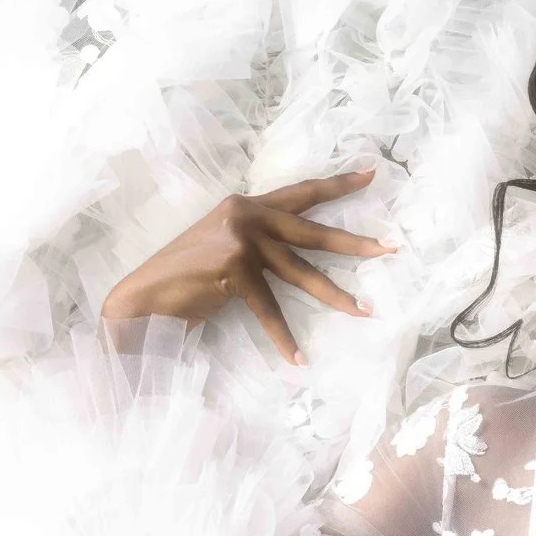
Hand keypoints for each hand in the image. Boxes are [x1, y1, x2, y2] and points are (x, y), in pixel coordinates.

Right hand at [101, 170, 396, 364]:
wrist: (145, 297)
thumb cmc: (186, 277)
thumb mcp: (224, 245)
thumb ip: (258, 239)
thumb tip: (300, 249)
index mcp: (246, 205)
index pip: (300, 193)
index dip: (337, 186)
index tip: (371, 177)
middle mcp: (246, 214)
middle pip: (312, 230)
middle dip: (354, 242)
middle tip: (390, 248)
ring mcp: (241, 239)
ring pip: (301, 272)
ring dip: (336, 296)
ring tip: (366, 310)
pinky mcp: (236, 268)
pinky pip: (270, 309)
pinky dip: (283, 338)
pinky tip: (298, 358)